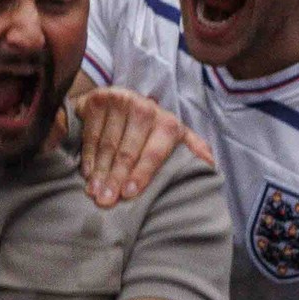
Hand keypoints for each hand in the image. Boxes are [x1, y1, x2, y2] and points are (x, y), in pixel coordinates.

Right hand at [67, 84, 212, 208]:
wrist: (122, 99)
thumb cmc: (151, 128)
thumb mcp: (176, 136)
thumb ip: (194, 149)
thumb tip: (211, 166)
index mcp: (168, 123)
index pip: (153, 153)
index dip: (141, 174)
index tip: (129, 194)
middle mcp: (145, 108)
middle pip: (127, 151)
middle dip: (116, 177)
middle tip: (106, 200)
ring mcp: (120, 101)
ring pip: (107, 144)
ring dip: (99, 170)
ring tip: (94, 192)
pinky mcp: (98, 99)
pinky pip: (91, 133)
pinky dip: (87, 155)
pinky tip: (87, 173)